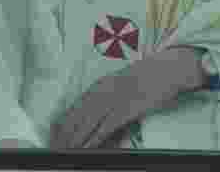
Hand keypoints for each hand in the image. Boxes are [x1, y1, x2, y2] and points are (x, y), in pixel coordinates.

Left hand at [49, 47, 205, 149]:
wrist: (164, 69)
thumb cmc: (145, 77)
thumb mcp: (121, 84)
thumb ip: (108, 97)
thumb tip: (97, 114)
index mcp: (100, 85)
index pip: (76, 106)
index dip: (64, 122)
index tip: (55, 134)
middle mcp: (103, 91)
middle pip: (78, 116)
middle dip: (65, 134)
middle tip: (55, 146)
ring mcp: (114, 100)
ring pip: (88, 122)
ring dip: (76, 139)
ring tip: (66, 150)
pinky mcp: (126, 109)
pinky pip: (106, 127)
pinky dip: (95, 138)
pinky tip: (87, 147)